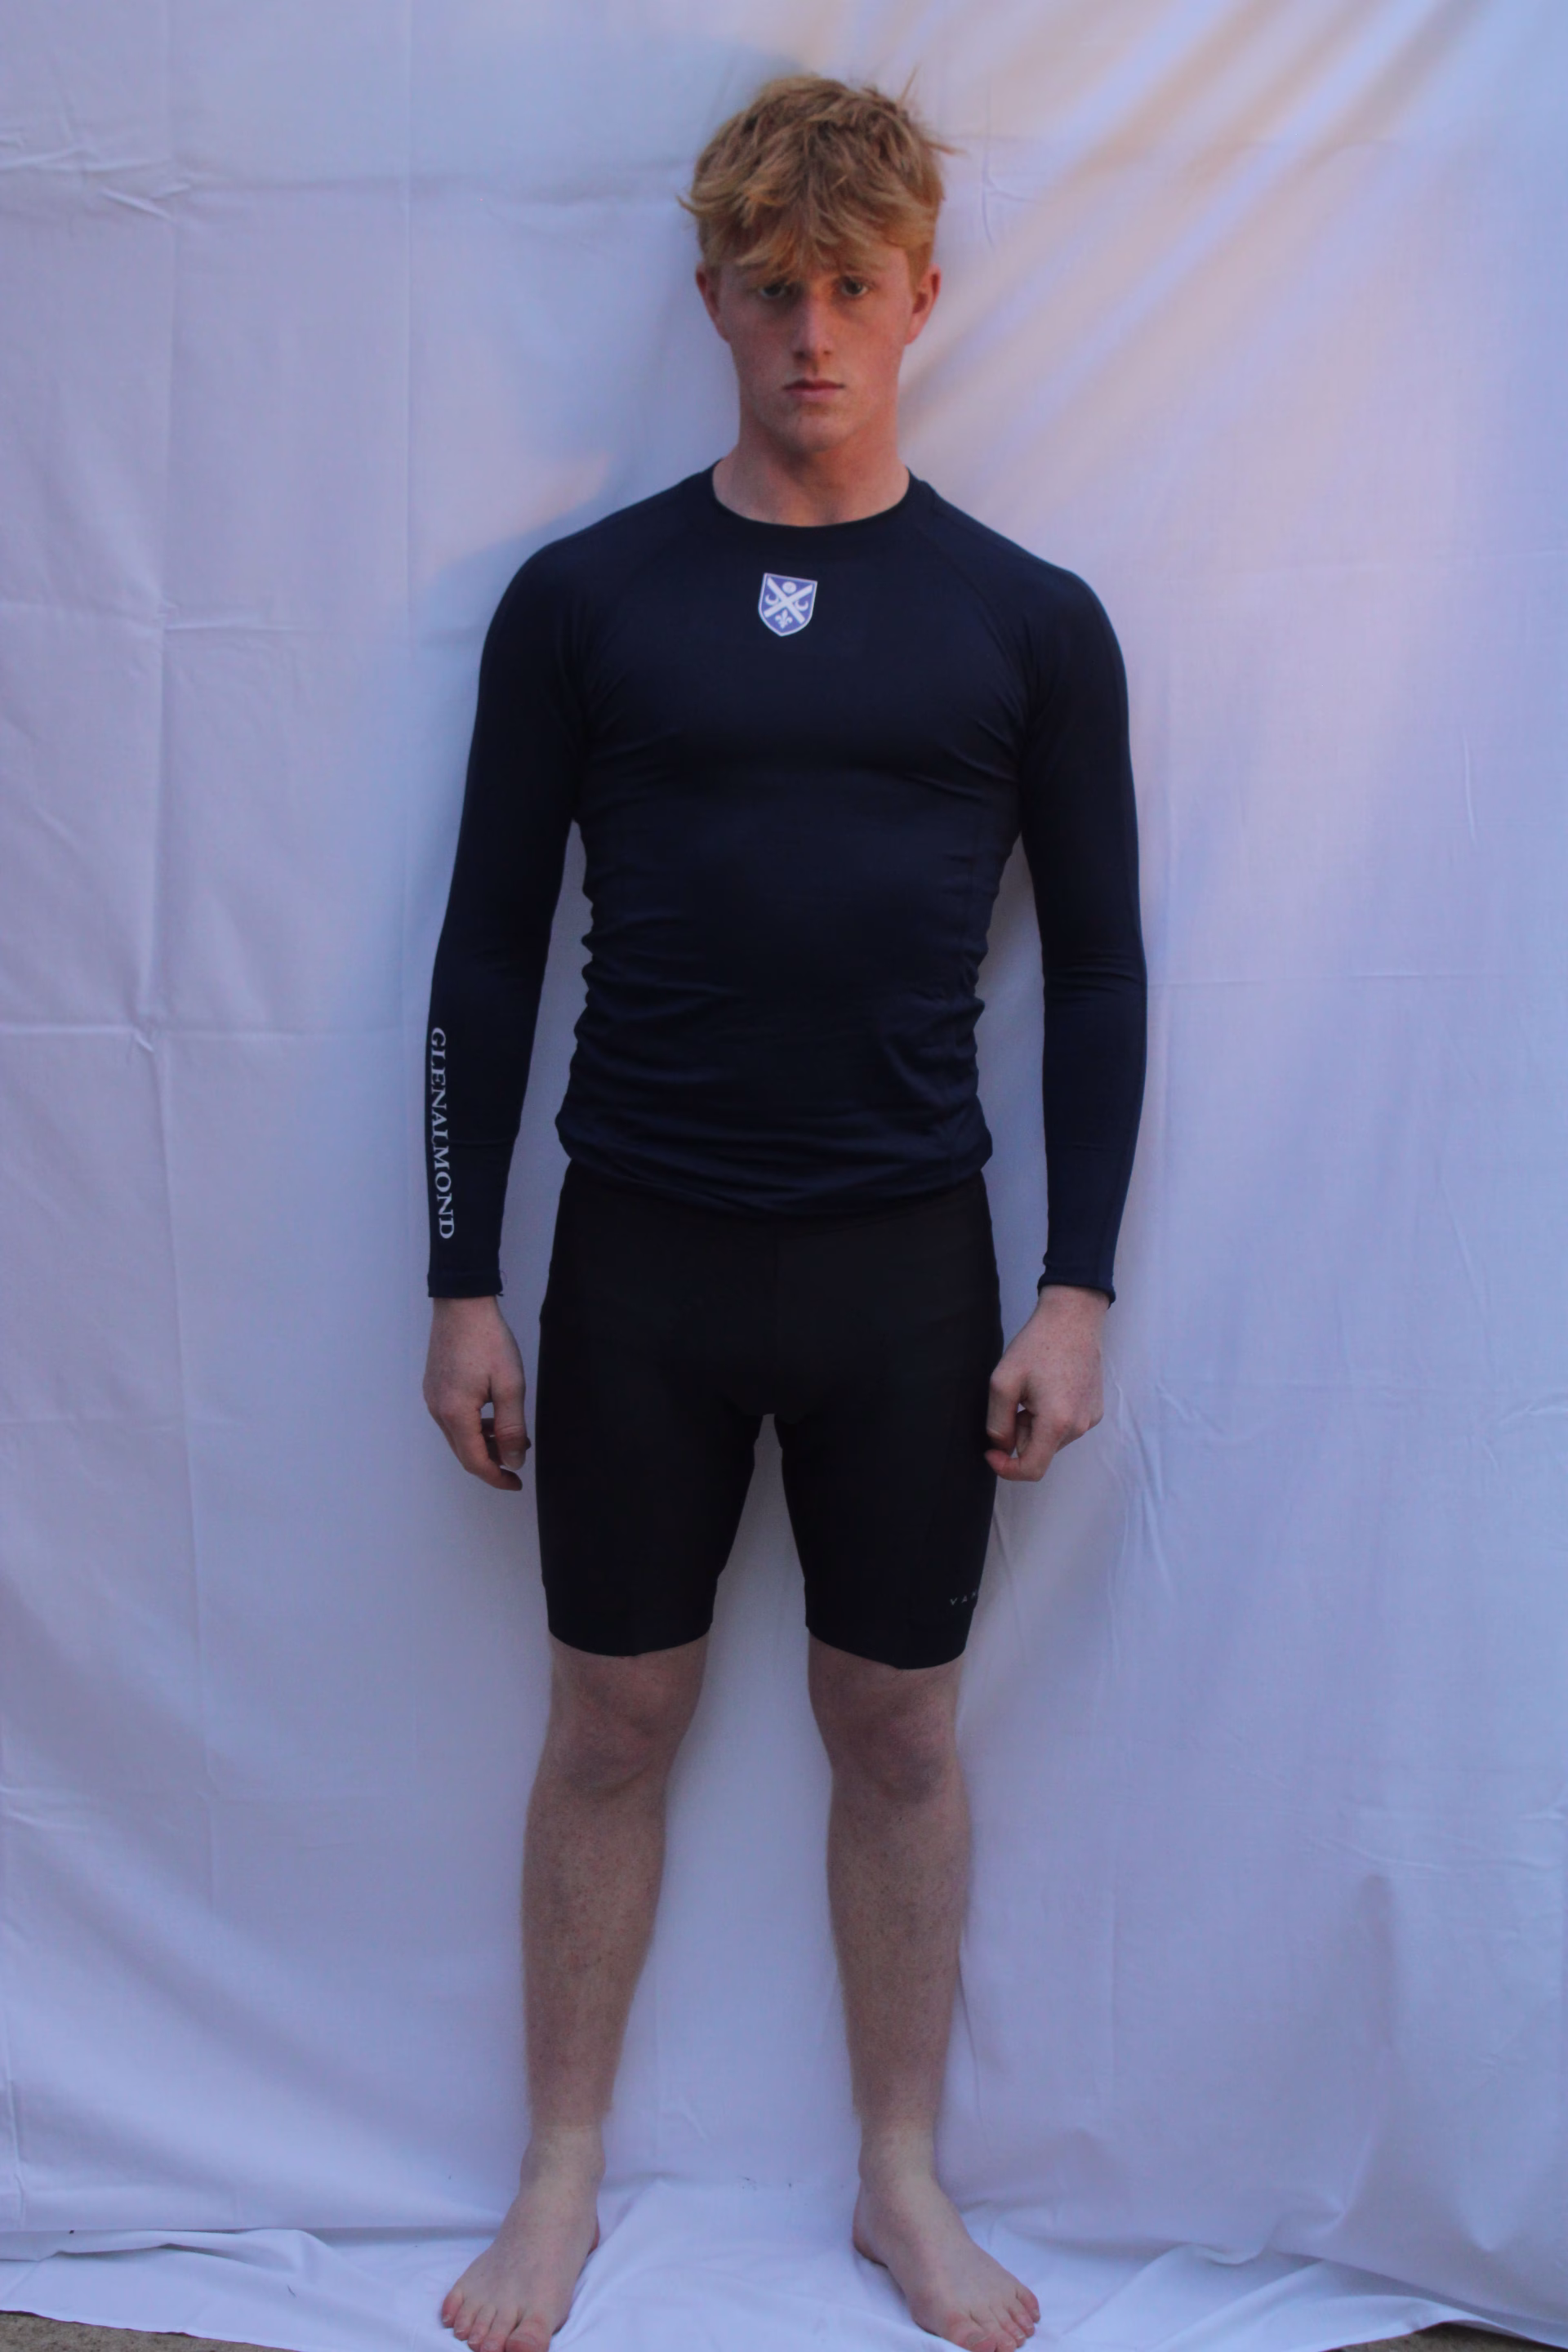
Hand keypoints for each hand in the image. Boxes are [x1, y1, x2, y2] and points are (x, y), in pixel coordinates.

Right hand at [423, 1296, 529, 1489]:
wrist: (462, 1304)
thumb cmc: (487, 1339)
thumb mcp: (509, 1385)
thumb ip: (511, 1428)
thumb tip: (513, 1461)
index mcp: (455, 1413)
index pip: (474, 1461)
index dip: (496, 1477)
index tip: (515, 1483)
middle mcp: (438, 1409)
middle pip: (464, 1452)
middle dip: (491, 1462)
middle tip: (517, 1460)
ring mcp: (433, 1398)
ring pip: (458, 1436)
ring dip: (484, 1443)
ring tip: (513, 1435)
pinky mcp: (435, 1387)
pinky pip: (453, 1419)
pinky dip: (474, 1426)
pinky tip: (493, 1416)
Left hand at [985, 1285, 1106, 1482]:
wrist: (1073, 1318)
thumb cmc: (1037, 1345)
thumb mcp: (1003, 1382)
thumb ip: (997, 1422)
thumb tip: (1001, 1446)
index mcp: (1057, 1423)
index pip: (1031, 1469)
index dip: (1006, 1468)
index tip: (990, 1451)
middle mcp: (1079, 1427)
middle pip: (1040, 1451)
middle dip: (1020, 1433)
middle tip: (1016, 1399)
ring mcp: (1090, 1419)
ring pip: (1051, 1439)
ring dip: (1035, 1424)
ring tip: (1035, 1389)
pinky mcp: (1095, 1409)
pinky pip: (1065, 1426)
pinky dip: (1051, 1415)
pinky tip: (1049, 1387)